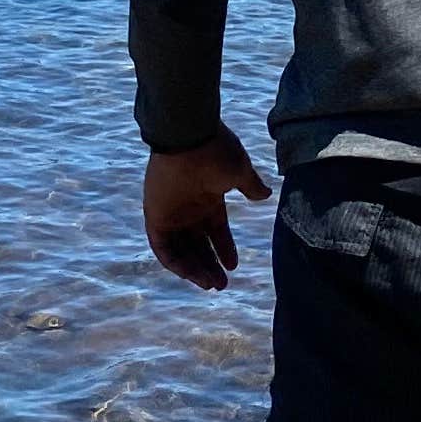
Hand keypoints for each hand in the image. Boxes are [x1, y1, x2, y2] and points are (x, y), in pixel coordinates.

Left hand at [143, 128, 271, 289]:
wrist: (188, 137)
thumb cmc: (215, 151)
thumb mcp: (239, 170)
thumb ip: (250, 184)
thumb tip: (265, 194)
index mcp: (208, 197)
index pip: (215, 229)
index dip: (224, 247)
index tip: (234, 265)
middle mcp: (188, 207)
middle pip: (198, 244)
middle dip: (210, 265)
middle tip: (221, 285)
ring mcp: (171, 212)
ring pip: (181, 250)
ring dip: (194, 269)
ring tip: (211, 284)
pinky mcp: (156, 216)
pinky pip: (163, 247)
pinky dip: (176, 263)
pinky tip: (192, 275)